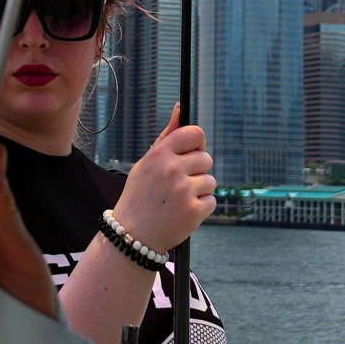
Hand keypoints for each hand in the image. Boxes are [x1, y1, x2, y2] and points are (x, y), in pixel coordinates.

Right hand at [113, 109, 215, 253]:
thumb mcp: (147, 163)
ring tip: (179, 200)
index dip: (196, 144)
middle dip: (197, 171)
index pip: (195, 133)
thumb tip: (180, 108)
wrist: (132, 235)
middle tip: (179, 184)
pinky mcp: (194, 211)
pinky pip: (212, 201)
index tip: (191, 154)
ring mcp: (184, 191)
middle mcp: (172, 170)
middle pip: (206, 158)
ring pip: (211, 181)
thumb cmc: (140, 196)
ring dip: (200, 190)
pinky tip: (183, 212)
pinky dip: (202, 207)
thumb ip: (168, 137)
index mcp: (159, 154)